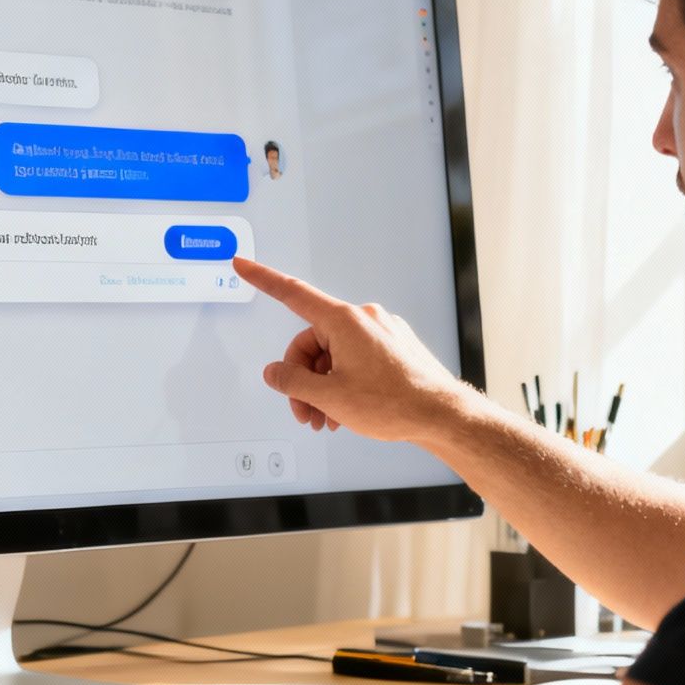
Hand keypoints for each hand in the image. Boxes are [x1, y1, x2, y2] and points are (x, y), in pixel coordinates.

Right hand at [231, 256, 478, 442]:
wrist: (442, 416)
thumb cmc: (396, 404)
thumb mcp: (330, 397)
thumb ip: (293, 381)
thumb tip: (276, 372)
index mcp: (344, 321)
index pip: (293, 294)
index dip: (262, 279)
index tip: (242, 265)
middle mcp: (364, 319)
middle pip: (312, 342)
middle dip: (304, 379)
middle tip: (305, 411)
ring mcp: (381, 332)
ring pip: (334, 355)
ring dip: (324, 387)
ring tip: (327, 418)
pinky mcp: (394, 347)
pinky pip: (356, 359)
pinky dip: (345, 382)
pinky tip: (347, 410)